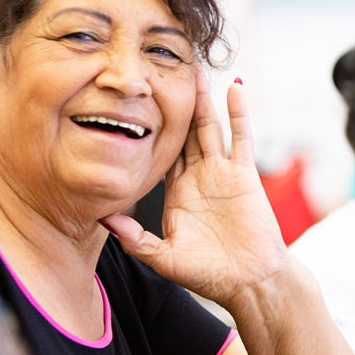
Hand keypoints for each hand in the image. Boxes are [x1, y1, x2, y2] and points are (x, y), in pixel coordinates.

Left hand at [100, 72, 287, 307]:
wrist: (250, 284)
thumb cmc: (210, 276)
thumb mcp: (164, 258)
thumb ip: (135, 239)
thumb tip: (104, 219)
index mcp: (175, 194)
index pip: (158, 153)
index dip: (146, 128)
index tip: (133, 101)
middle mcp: (197, 177)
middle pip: (183, 132)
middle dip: (174, 104)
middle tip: (162, 71)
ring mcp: (222, 172)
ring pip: (209, 128)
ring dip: (202, 100)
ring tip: (194, 70)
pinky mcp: (245, 174)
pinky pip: (241, 137)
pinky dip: (239, 113)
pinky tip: (234, 88)